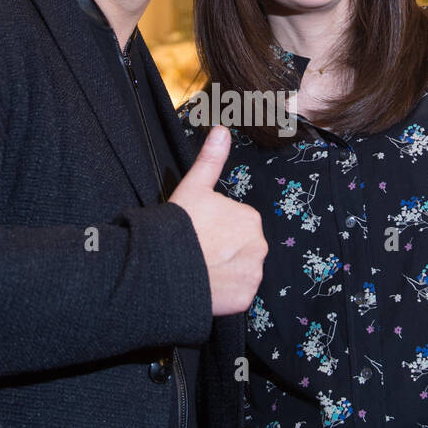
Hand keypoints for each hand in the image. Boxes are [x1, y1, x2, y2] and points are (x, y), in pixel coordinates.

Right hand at [169, 125, 267, 316]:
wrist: (168, 266)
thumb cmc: (180, 226)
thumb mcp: (193, 188)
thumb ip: (211, 160)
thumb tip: (221, 130)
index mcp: (250, 217)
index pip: (236, 225)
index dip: (216, 230)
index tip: (199, 234)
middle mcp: (259, 245)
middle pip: (242, 248)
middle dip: (224, 251)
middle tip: (199, 252)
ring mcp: (253, 272)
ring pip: (240, 271)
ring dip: (225, 272)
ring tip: (201, 269)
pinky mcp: (246, 296)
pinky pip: (239, 293)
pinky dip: (226, 292)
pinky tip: (208, 286)